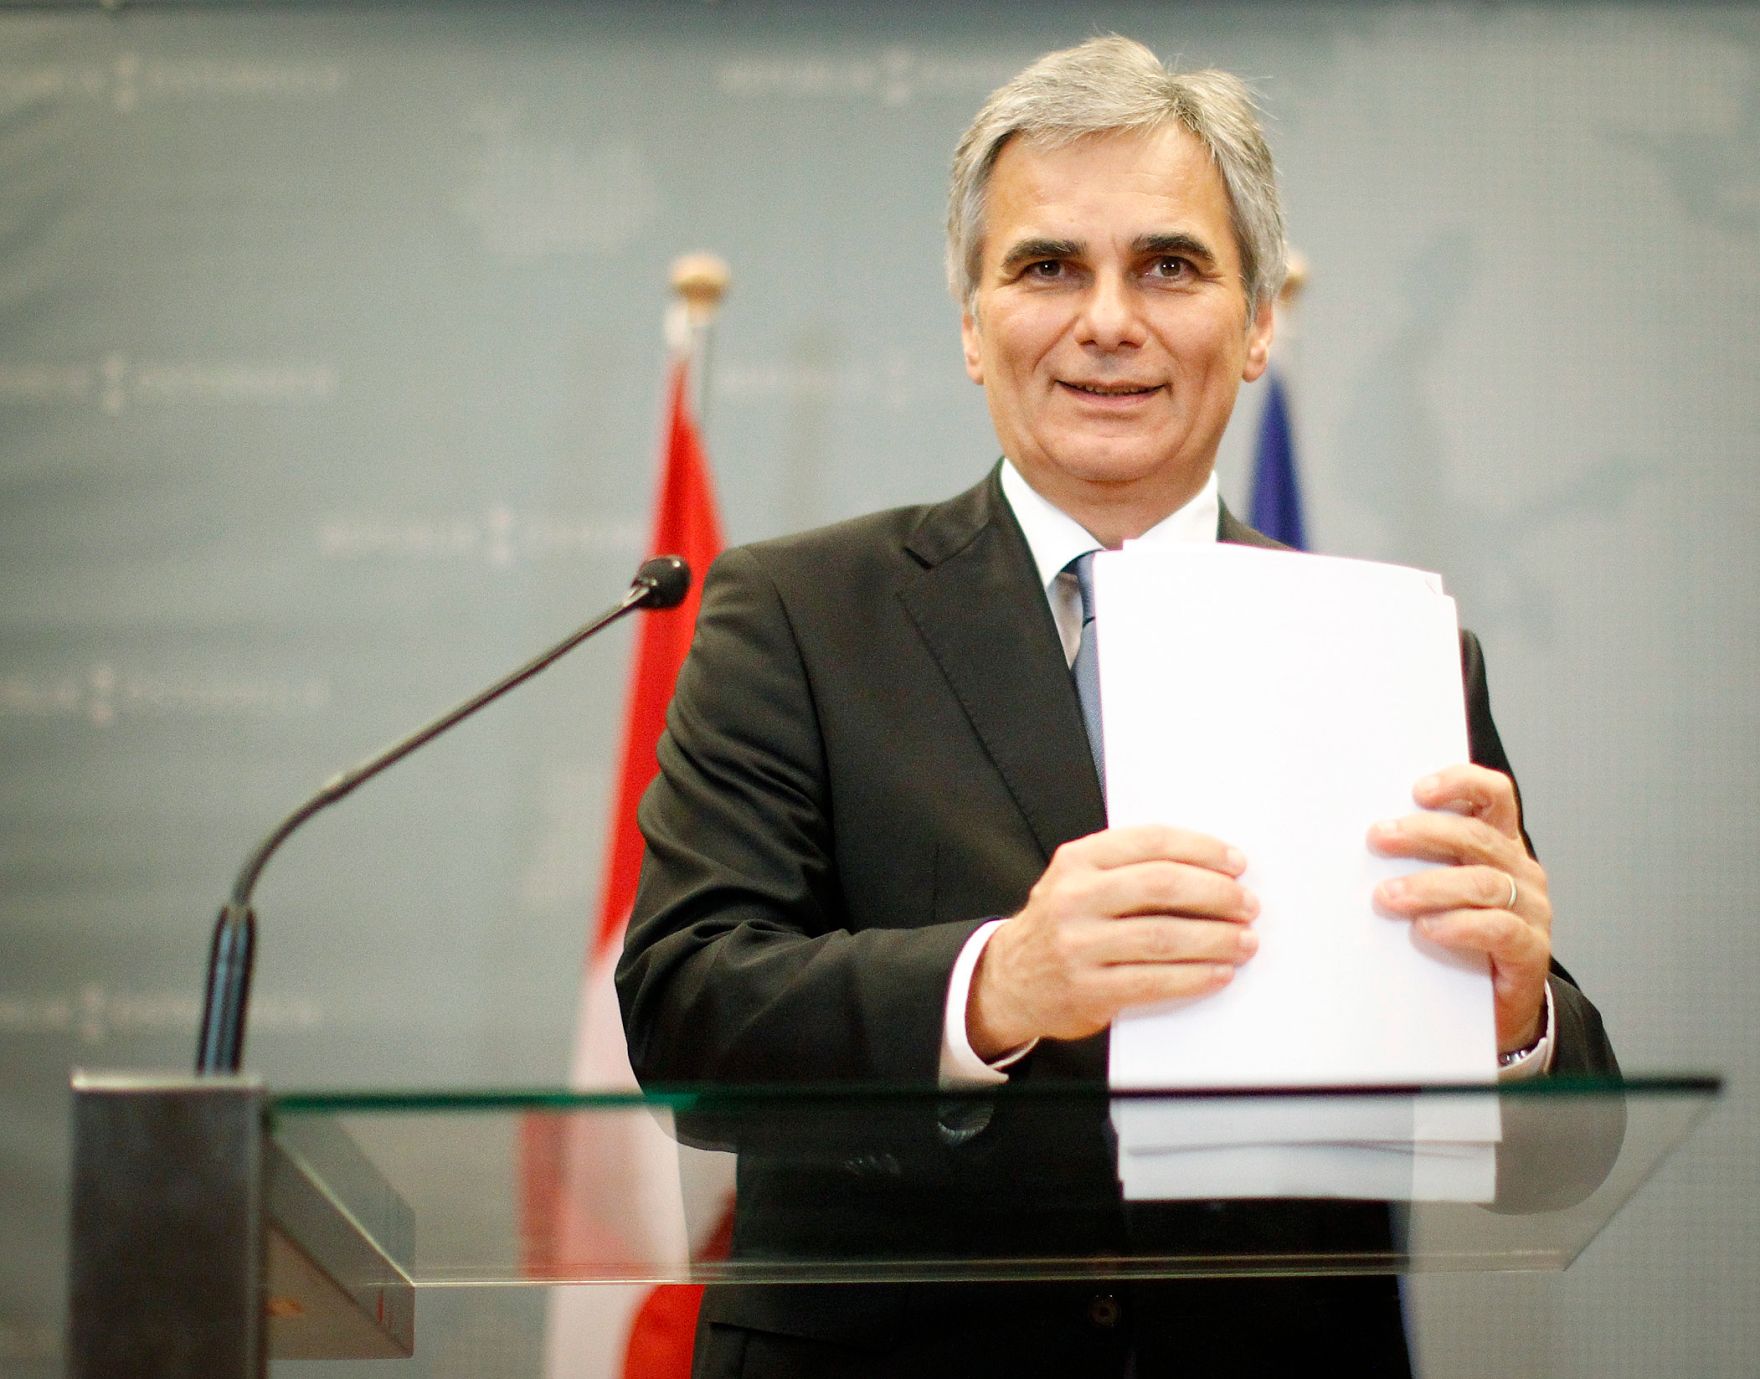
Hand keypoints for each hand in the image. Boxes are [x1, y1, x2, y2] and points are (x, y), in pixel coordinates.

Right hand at [966, 825, 1258, 1059]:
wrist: (1008, 981)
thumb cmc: (1061, 925)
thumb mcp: (1078, 881)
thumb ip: (1128, 868)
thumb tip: (1210, 871)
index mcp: (1077, 861)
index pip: (1150, 842)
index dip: (1201, 849)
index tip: (1236, 863)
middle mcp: (1073, 898)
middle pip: (1161, 885)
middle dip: (1216, 894)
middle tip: (1247, 904)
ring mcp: (1078, 946)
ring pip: (1163, 936)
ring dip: (1215, 939)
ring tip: (1244, 941)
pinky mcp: (1087, 990)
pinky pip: (1154, 981)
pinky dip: (1195, 977)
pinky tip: (1218, 972)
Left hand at [1368, 764, 1551, 1052]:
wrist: (1492, 1003)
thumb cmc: (1458, 937)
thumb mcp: (1438, 890)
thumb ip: (1417, 861)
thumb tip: (1366, 838)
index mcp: (1500, 845)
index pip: (1494, 797)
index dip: (1461, 783)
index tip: (1418, 789)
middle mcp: (1521, 871)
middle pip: (1478, 837)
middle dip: (1424, 833)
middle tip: (1378, 838)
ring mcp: (1532, 910)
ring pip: (1485, 882)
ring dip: (1430, 885)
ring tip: (1388, 896)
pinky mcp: (1531, 951)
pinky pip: (1500, 929)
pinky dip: (1460, 925)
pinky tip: (1427, 929)